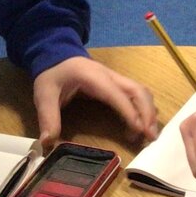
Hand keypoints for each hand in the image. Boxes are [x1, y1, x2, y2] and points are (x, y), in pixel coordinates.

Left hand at [33, 56, 157, 148]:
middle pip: (138, 91)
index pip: (117, 95)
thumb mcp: (44, 94)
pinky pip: (138, 94)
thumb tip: (48, 142)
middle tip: (150, 136)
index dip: (130, 112)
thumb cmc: (53, 74)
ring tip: (150, 133)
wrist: (56, 54)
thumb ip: (48, 117)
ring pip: (142, 92)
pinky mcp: (118, 84)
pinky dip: (145, 108)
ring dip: (149, 111)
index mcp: (94, 78)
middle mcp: (110, 76)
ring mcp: (116, 79)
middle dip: (147, 113)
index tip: (139, 131)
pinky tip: (142, 124)